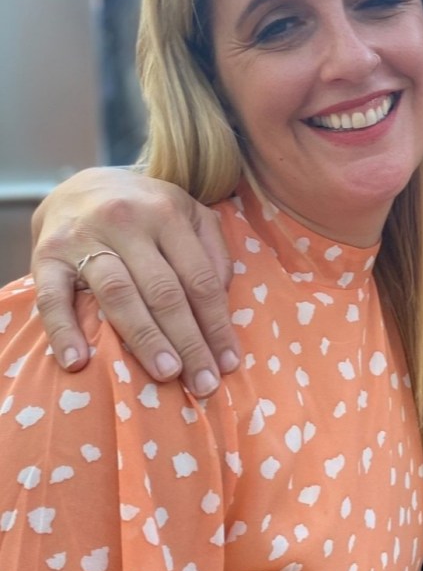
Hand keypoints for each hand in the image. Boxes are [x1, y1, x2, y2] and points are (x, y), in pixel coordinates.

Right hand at [31, 168, 239, 395]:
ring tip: (166, 375)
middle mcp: (125, 222)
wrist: (78, 187)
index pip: (198, 278)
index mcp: (166, 213)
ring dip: (145, 338)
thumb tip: (221, 300)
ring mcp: (83, 239)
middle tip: (203, 383)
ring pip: (118, 294)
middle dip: (188, 341)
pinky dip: (63, 331)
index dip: (216, 324)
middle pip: (163, 290)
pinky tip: (77, 363)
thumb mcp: (187, 212)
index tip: (227, 363)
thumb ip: (212, 250)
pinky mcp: (46, 256)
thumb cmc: (143, 211)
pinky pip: (53, 298)